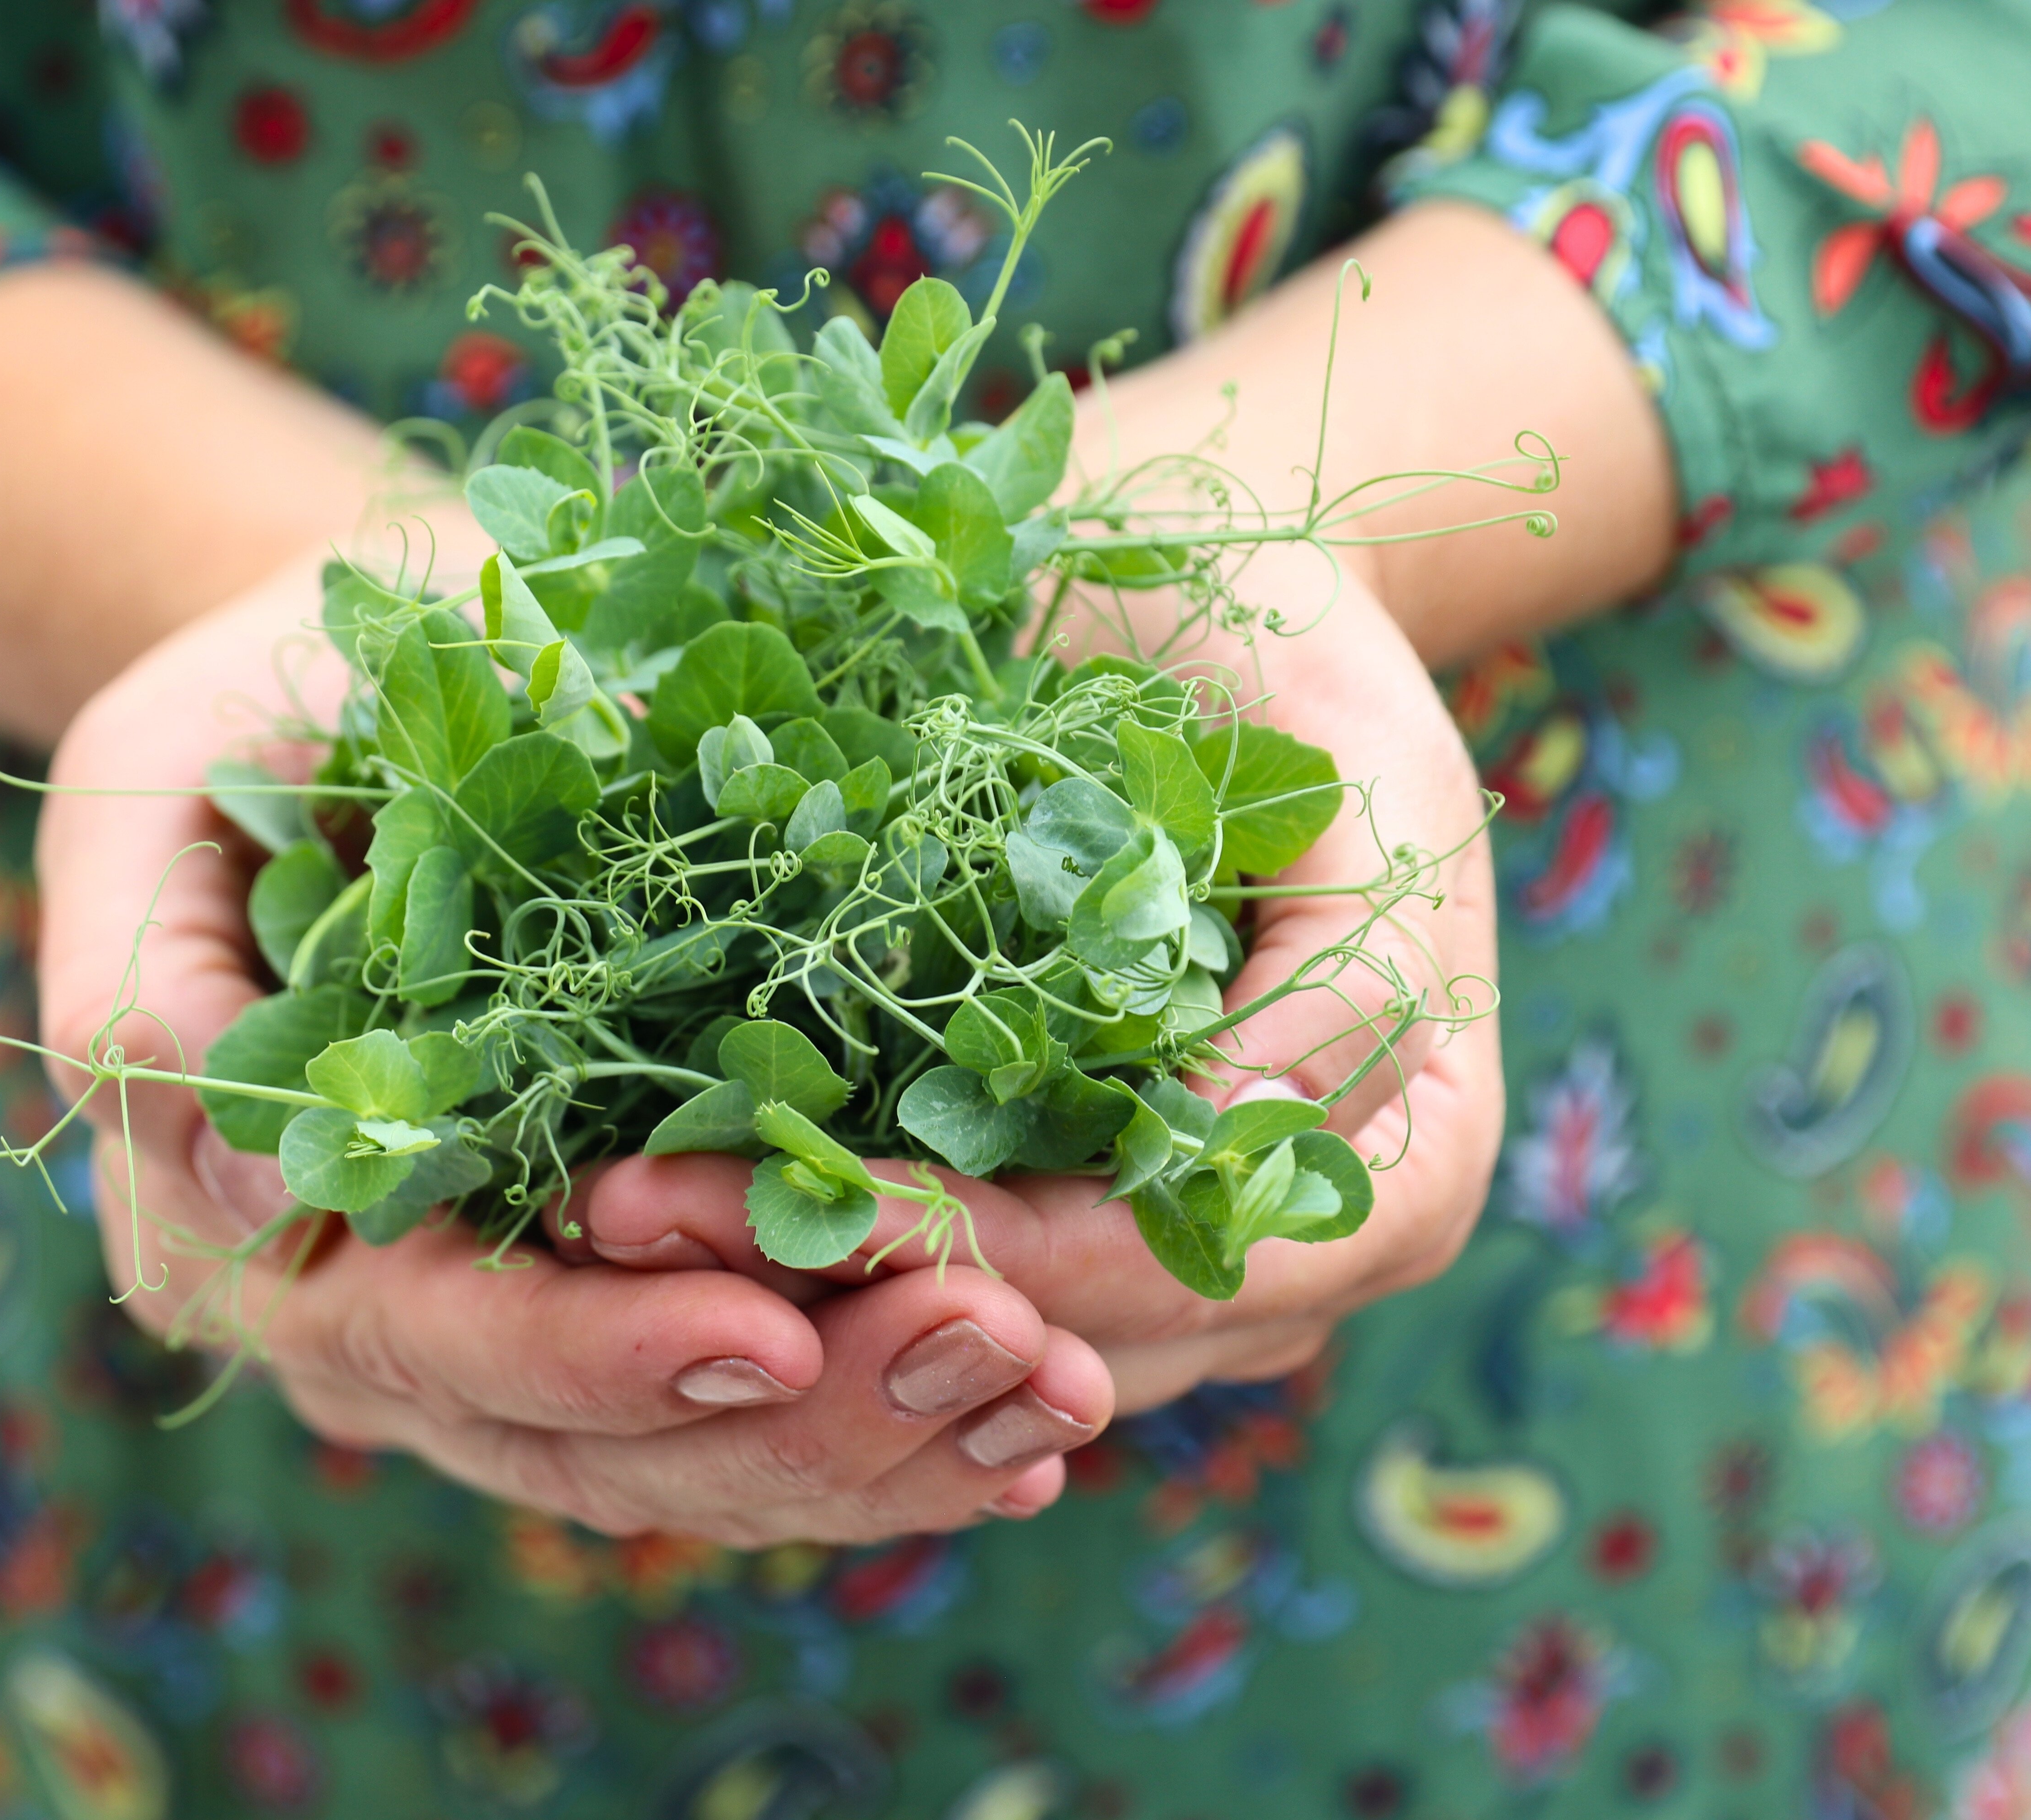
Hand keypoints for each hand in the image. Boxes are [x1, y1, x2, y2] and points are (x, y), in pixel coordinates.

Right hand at [35, 550, 1115, 1542]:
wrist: (357, 703)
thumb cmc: (263, 709)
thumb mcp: (164, 782)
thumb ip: (153, 976)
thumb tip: (222, 1176)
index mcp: (241, 1221)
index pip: (425, 1335)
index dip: (590, 1350)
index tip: (771, 1327)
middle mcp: (364, 1319)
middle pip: (582, 1435)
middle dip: (795, 1413)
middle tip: (996, 1352)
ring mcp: (495, 1335)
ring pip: (687, 1459)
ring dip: (880, 1439)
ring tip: (1052, 1390)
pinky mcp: (617, 1304)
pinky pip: (747, 1417)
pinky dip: (889, 1426)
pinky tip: (1035, 1426)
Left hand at [561, 561, 1500, 1412]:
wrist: (1219, 616)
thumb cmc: (1288, 659)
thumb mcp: (1352, 780)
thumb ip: (1329, 980)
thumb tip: (1211, 1136)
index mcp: (1408, 1158)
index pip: (1185, 1260)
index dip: (1001, 1255)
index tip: (810, 1210)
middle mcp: (1304, 1244)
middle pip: (1074, 1329)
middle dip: (861, 1289)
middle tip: (639, 1219)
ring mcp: (1189, 1245)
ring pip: (993, 1326)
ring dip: (805, 1282)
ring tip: (622, 1209)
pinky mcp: (1081, 1197)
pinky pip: (955, 1259)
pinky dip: (817, 1232)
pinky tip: (669, 1186)